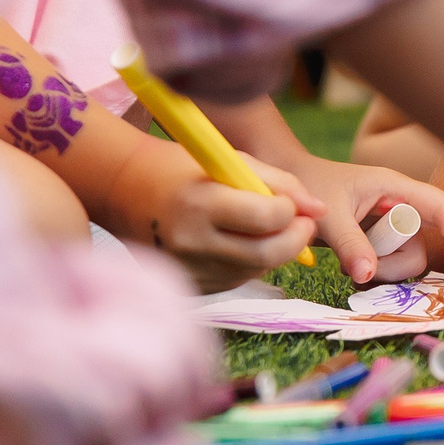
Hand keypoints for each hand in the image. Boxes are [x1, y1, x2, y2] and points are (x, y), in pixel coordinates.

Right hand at [110, 146, 321, 293]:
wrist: (123, 189)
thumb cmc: (182, 167)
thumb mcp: (231, 160)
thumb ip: (281, 182)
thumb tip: (320, 208)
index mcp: (201, 205)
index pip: (266, 218)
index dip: (292, 212)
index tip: (295, 204)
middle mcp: (191, 242)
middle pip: (267, 254)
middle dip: (296, 239)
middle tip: (303, 224)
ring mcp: (188, 268)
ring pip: (255, 269)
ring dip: (274, 250)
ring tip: (267, 227)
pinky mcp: (189, 284)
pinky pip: (236, 279)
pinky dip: (250, 262)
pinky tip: (240, 241)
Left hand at [281, 153, 443, 283]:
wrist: (293, 187)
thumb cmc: (311, 189)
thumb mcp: (326, 215)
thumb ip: (348, 243)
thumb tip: (367, 276)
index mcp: (398, 187)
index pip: (442, 206)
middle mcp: (407, 203)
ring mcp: (401, 222)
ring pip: (421, 252)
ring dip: (396, 268)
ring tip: (351, 266)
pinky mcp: (391, 239)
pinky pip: (402, 262)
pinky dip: (387, 271)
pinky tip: (355, 266)